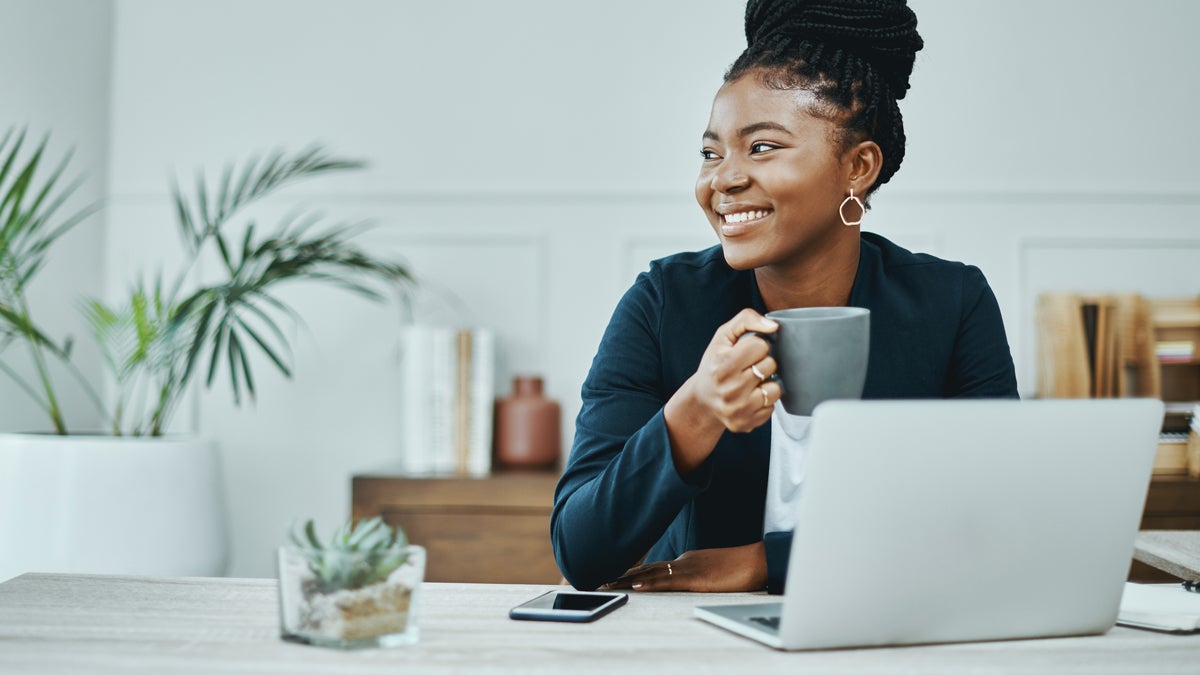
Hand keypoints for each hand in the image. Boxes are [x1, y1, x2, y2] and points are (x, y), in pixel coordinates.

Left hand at [600, 542, 766, 592]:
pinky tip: (635, 585)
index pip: (653, 565)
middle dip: (621, 574)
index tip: (613, 574)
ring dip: (627, 579)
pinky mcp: (695, 579)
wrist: (757, 560)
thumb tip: (686, 580)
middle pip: (646, 568)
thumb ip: (697, 574)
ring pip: (651, 574)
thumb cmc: (739, 567)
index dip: (631, 570)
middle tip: (599, 579)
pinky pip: (668, 581)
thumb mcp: (712, 570)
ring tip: (607, 584)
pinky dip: (649, 583)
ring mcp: (687, 569)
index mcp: (685, 561)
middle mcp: (681, 563)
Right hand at [689, 308, 779, 433]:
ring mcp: (739, 409)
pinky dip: (764, 401)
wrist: (702, 400)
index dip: (756, 346)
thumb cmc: (714, 364)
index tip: (745, 352)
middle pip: (770, 365)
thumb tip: (774, 326)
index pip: (760, 345)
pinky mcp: (746, 423)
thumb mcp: (723, 336)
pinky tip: (750, 398)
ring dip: (767, 383)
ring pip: (775, 389)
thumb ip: (746, 320)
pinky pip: (772, 407)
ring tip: (752, 383)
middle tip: (748, 367)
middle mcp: (730, 389)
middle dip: (762, 363)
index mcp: (723, 365)